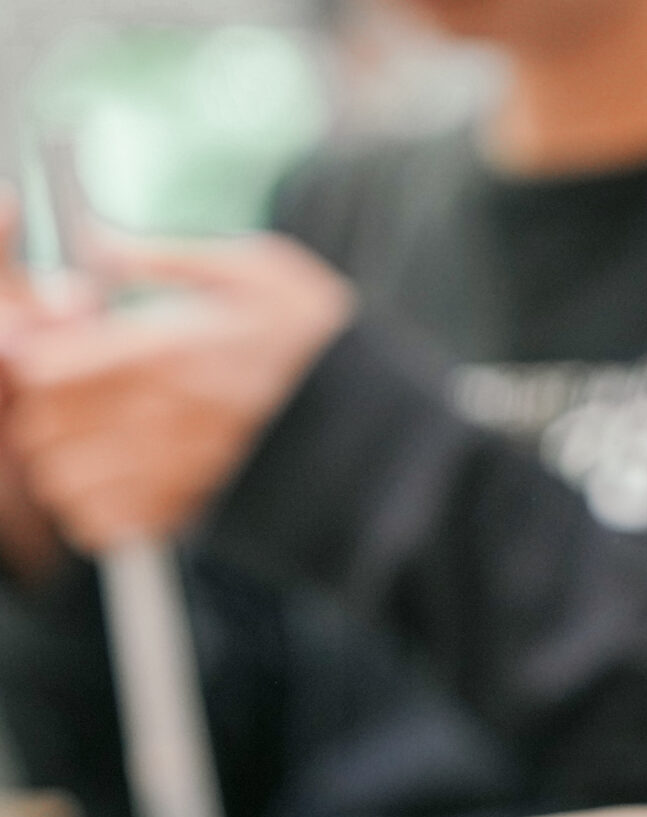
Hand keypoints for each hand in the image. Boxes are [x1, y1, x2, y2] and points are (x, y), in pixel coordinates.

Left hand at [0, 234, 352, 551]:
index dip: (40, 353)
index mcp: (172, 352)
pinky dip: (96, 506)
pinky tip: (123, 480)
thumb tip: (97, 243)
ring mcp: (176, 474)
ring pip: (63, 477)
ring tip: (98, 438)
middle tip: (78, 391)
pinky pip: (101, 523)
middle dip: (50, 405)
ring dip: (67, 457)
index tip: (59, 345)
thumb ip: (169, 260)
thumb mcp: (260, 272)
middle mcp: (165, 419)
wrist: (386, 434)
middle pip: (46, 422)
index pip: (49, 362)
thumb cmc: (325, 348)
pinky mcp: (191, 517)